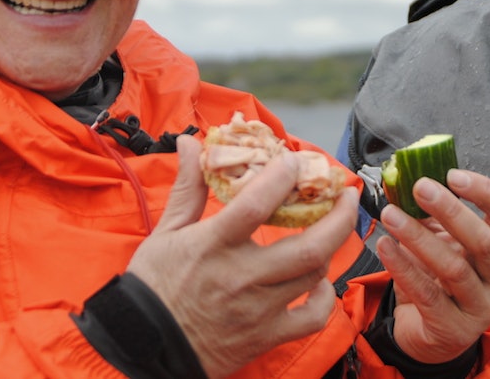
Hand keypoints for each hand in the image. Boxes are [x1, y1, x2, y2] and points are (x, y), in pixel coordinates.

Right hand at [126, 134, 359, 377]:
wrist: (144, 347)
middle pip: (310, 247)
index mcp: (214, 246)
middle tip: (346, 193)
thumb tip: (190, 142)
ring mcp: (259, 310)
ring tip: (336, 227)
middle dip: (340, 216)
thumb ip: (188, 186)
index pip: (257, 205)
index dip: (283, 177)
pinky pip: (313, 319)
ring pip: (315, 276)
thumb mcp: (165, 231)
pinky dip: (325, 299)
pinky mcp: (266, 336)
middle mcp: (242, 277)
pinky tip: (320, 281)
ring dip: (333, 248)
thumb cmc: (153, 286)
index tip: (296, 161)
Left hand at [375, 169, 489, 364]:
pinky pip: (427, 294)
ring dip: (418, 236)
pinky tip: (384, 246)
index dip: (485, 191)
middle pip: (483, 240)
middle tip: (419, 187)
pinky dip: (403, 267)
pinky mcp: (454, 328)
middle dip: (450, 210)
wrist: (429, 336)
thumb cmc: (438, 281)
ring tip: (390, 214)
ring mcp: (480, 306)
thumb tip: (403, 178)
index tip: (452, 174)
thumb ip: (430, 215)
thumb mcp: (441, 243)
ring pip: (454, 267)